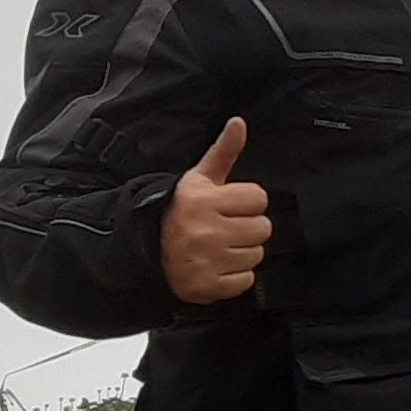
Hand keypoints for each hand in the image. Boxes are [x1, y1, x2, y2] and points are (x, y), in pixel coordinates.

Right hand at [163, 118, 270, 304]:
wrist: (147, 249)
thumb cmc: (179, 210)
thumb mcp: (199, 179)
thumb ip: (224, 152)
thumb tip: (239, 123)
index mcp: (203, 201)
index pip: (259, 198)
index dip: (246, 202)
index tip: (229, 206)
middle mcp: (204, 231)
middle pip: (263, 228)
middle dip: (247, 227)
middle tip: (225, 227)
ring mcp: (205, 261)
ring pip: (256, 254)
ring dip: (242, 251)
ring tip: (219, 245)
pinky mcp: (206, 287)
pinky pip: (246, 281)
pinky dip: (235, 276)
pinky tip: (217, 265)